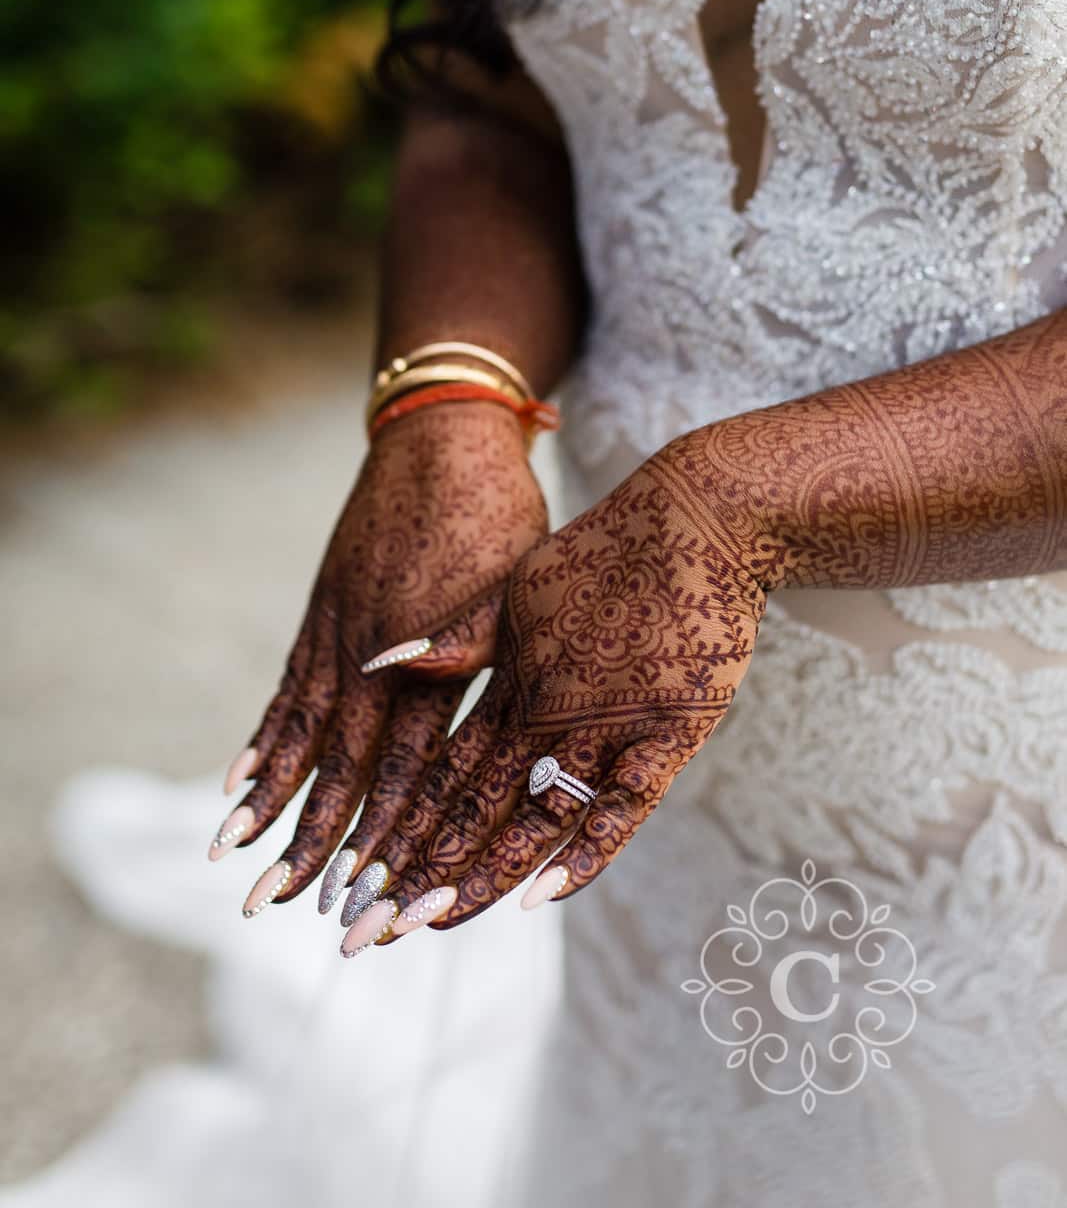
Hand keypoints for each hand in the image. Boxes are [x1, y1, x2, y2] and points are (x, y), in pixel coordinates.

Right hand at [210, 401, 547, 910]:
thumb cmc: (499, 512)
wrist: (443, 436)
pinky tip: (237, 779)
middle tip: (273, 903)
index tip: (356, 896)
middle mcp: (372, 654)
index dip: (379, 835)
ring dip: (270, 798)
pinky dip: (263, 737)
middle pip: (339, 766)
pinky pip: (287, 689)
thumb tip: (438, 697)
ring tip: (232, 855)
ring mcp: (338, 635)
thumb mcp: (514, 579)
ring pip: (301, 734)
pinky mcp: (322, 614)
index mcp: (427, 654)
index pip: (401, 767)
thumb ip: (480, 642)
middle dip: (311, 840)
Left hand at [349, 433, 766, 941]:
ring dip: (481, 873)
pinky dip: (584, 849)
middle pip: (473, 809)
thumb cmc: (608, 550)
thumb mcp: (520, 588)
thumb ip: (460, 638)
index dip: (400, 830)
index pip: (442, 773)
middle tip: (368, 931)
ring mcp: (609, 725)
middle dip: (420, 873)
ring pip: (533, 817)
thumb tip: (381, 665)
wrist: (697, 517)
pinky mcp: (668, 731)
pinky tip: (541, 894)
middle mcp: (550, 713)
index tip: (358, 882)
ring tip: (429, 924)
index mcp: (512, 683)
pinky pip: (622, 805)